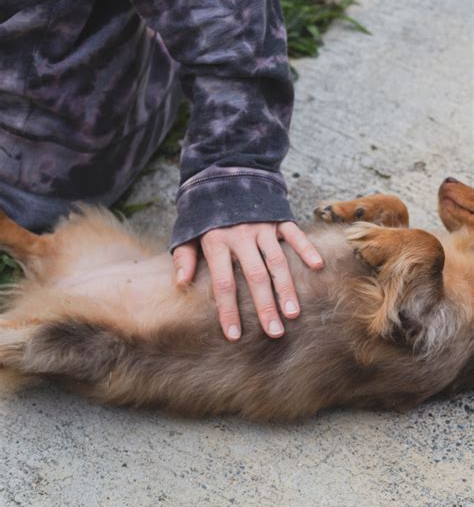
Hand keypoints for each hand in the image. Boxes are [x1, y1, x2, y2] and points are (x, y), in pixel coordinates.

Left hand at [172, 222, 323, 340]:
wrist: (225, 171)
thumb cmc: (206, 210)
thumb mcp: (188, 230)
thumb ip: (185, 255)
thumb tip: (180, 283)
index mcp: (216, 242)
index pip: (223, 283)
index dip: (228, 310)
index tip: (234, 335)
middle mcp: (240, 236)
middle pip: (255, 277)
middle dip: (264, 307)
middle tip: (274, 333)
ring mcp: (262, 227)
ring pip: (276, 261)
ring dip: (286, 288)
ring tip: (293, 314)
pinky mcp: (278, 217)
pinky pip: (294, 235)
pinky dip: (306, 249)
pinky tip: (316, 267)